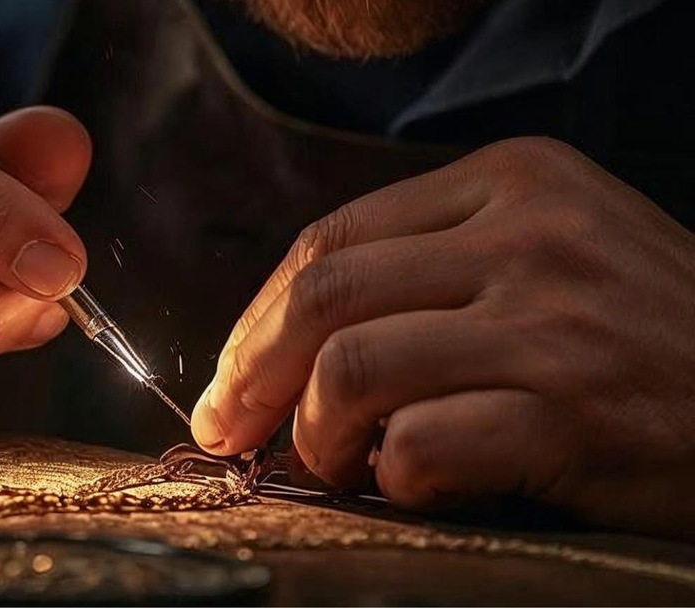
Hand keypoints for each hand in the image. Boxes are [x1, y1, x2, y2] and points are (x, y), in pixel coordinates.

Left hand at [192, 137, 694, 539]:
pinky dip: (391, 477)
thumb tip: (287, 344)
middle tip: (231, 428)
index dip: (257, 317)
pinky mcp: (571, 413)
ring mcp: (551, 322)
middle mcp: (528, 235)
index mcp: (511, 182)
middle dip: (252, 374)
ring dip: (319, 434)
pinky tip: (414, 485)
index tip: (231, 375)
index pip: (332, 240)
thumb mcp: (548, 256)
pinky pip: (417, 444)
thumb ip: (430, 274)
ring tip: (339, 463)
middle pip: (323, 298)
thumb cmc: (646, 337)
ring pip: (351, 371)